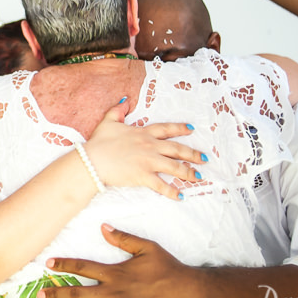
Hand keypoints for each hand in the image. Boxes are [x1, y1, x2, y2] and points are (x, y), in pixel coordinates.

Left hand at [38, 224, 203, 297]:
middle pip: (79, 293)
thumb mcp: (147, 248)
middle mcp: (115, 293)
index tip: (48, 264)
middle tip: (39, 296)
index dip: (64, 265)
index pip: (84, 267)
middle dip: (57, 294)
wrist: (189, 295)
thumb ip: (123, 238)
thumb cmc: (169, 269)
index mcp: (117, 273)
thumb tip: (103, 227)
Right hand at [84, 99, 204, 199]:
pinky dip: (172, 191)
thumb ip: (118, 111)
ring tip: (198, 177)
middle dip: (193, 154)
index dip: (180, 128)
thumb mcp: (108, 122)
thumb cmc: (99, 142)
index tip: (191, 128)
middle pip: (177, 149)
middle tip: (205, 158)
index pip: (166, 129)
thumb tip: (125, 100)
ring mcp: (148, 162)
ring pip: (174, 167)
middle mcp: (150, 146)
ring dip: (188, 172)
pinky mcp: (143, 176)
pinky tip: (181, 196)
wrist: (92, 161)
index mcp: (143, 133)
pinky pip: (161, 185)